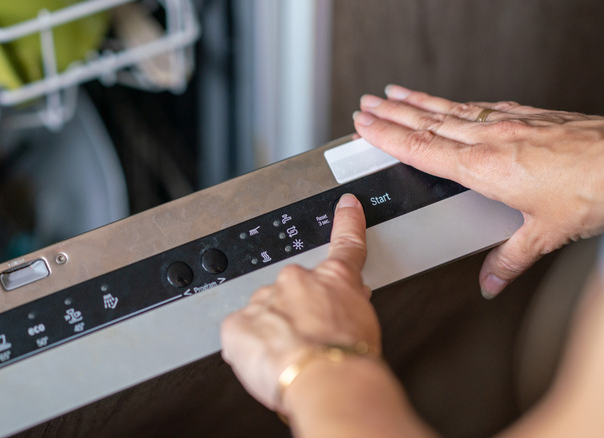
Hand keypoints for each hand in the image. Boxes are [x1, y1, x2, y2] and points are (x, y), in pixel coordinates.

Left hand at [220, 194, 379, 412]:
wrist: (325, 379)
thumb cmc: (349, 359)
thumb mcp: (366, 326)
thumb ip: (349, 308)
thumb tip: (345, 306)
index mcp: (333, 279)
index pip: (344, 245)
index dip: (347, 222)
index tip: (346, 206)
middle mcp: (295, 281)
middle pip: (293, 292)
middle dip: (297, 313)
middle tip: (310, 343)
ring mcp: (264, 300)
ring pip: (264, 315)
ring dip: (274, 334)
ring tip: (291, 362)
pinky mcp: (237, 324)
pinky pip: (240, 335)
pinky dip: (250, 350)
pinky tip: (267, 364)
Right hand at [353, 85, 603, 297]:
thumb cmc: (596, 191)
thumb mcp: (547, 234)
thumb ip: (510, 258)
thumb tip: (491, 281)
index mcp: (484, 168)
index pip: (422, 148)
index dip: (388, 136)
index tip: (364, 125)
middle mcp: (492, 140)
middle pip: (428, 122)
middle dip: (392, 112)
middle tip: (367, 103)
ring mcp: (510, 123)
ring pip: (451, 109)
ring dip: (418, 101)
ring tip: (395, 92)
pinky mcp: (530, 116)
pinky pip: (480, 107)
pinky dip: (457, 103)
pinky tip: (454, 102)